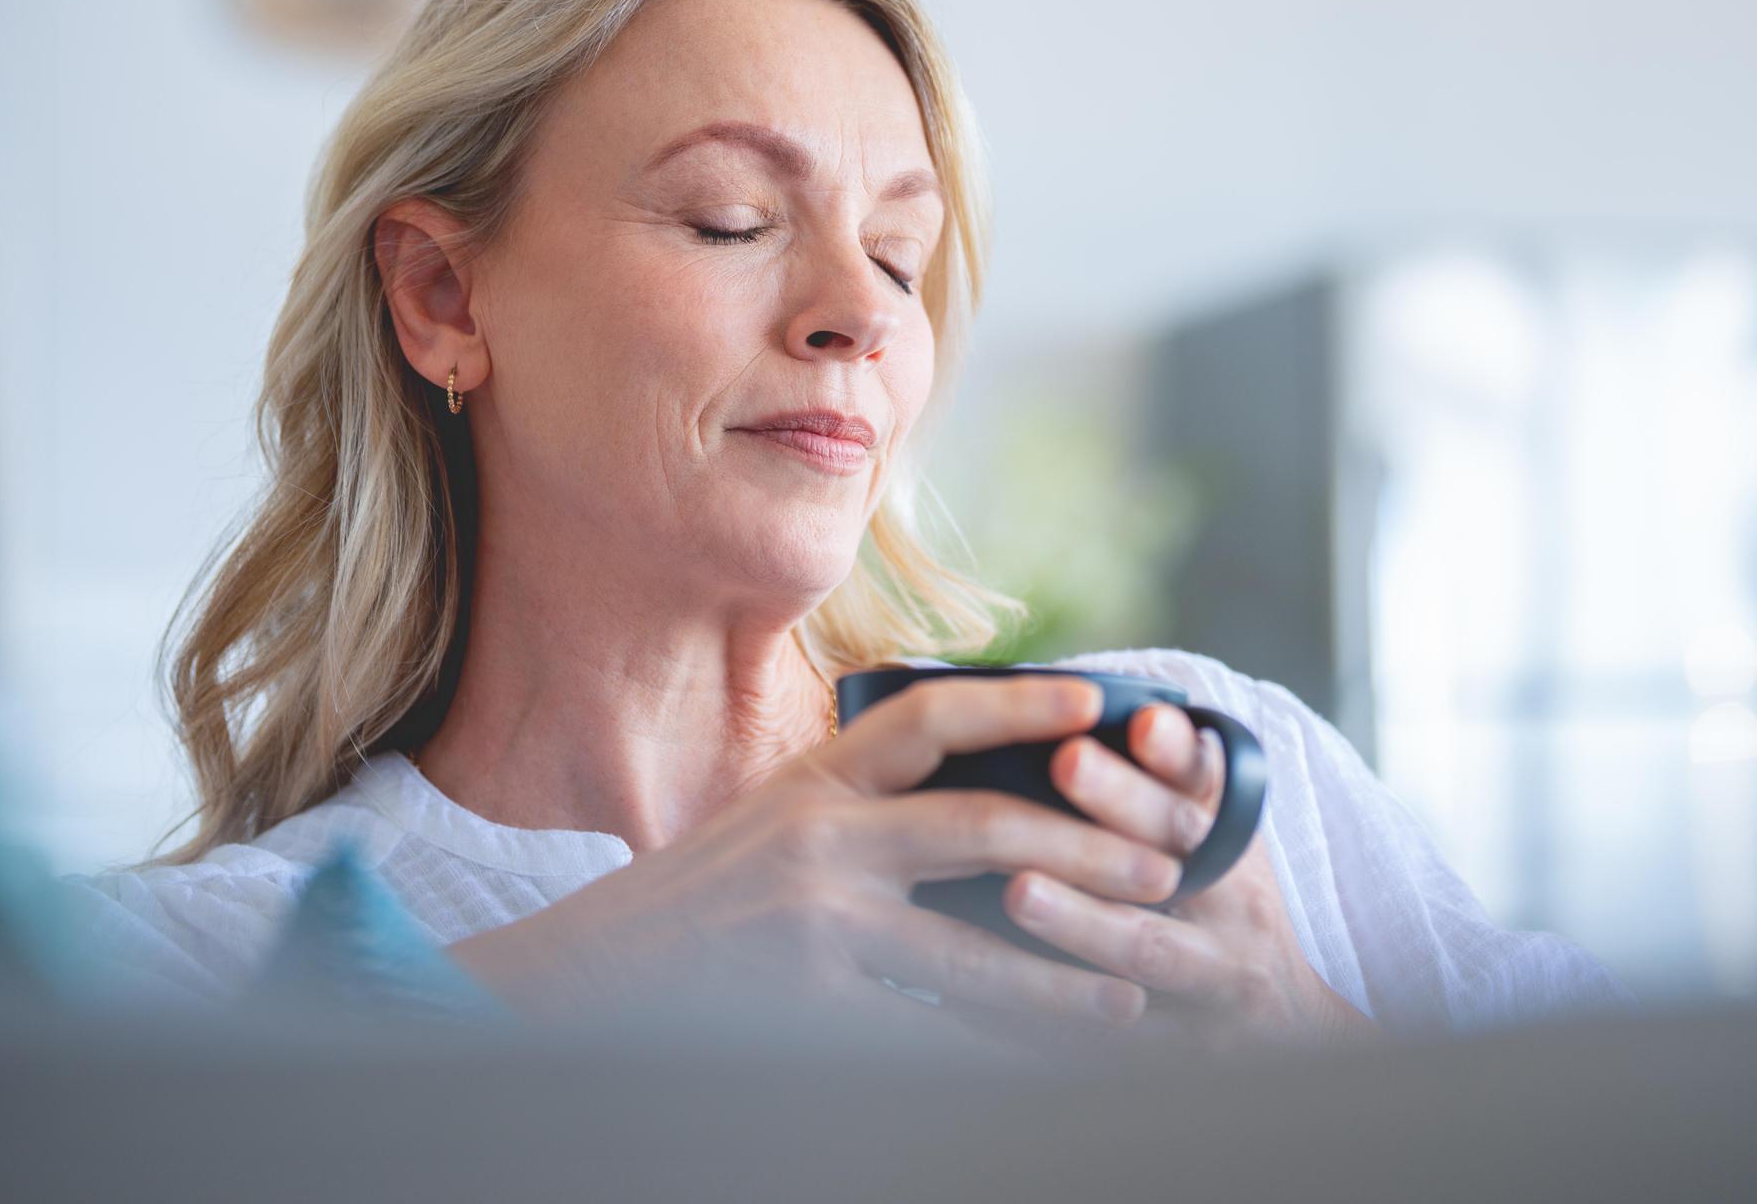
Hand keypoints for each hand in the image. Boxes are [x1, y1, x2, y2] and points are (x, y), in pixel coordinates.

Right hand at [446, 675, 1185, 1054]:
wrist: (604, 973)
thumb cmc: (712, 891)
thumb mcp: (781, 817)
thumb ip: (868, 799)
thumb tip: (985, 780)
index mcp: (818, 779)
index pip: (930, 717)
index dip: (1019, 705)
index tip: (1096, 704)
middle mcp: (819, 839)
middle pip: (979, 830)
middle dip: (1083, 849)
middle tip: (1159, 868)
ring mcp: (816, 926)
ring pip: (973, 951)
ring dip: (1064, 973)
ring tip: (1133, 986)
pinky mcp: (812, 1008)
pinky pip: (931, 1033)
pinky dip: (998, 1049)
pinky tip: (1050, 1059)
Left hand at [1001, 702, 1378, 1053]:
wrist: (1290, 1029)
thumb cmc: (1227, 905)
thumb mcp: (1223, 836)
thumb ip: (1181, 776)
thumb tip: (1124, 700)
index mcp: (1232, 844)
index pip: (1208, 786)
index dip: (1177, 752)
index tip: (1142, 718)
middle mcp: (1229, 907)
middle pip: (1180, 854)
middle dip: (1122, 806)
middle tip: (1066, 761)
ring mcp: (1205, 982)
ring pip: (1145, 949)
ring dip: (1082, 918)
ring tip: (1020, 890)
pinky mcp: (1171, 1050)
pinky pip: (1101, 1036)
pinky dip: (1041, 1016)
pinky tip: (975, 997)